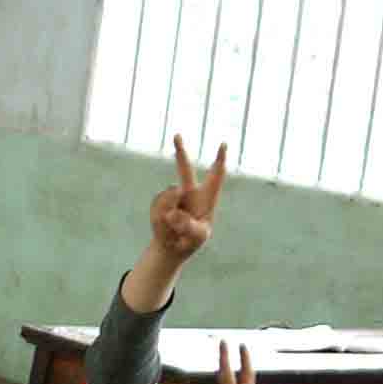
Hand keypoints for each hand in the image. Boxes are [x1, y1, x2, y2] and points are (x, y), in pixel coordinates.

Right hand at [148, 137, 227, 263]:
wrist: (170, 248)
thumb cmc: (190, 240)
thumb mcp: (196, 237)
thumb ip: (188, 226)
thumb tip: (173, 213)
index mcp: (207, 198)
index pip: (216, 176)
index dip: (220, 160)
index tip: (224, 144)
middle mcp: (189, 193)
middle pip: (185, 169)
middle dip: (181, 152)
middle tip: (177, 135)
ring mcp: (172, 197)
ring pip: (169, 198)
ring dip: (170, 215)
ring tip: (174, 230)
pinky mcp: (158, 204)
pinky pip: (158, 207)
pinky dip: (160, 220)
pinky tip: (164, 228)